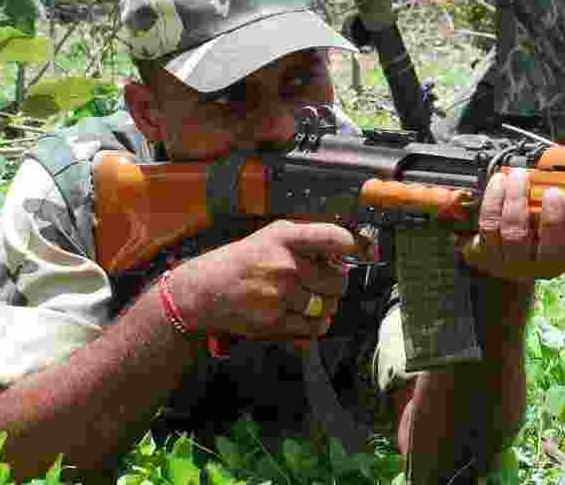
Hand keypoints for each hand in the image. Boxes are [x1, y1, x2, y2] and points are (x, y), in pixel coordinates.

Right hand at [170, 220, 356, 340]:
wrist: (201, 292)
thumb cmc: (240, 262)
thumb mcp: (270, 237)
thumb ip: (306, 241)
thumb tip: (346, 251)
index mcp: (285, 237)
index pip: (335, 237)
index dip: (356, 245)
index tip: (362, 252)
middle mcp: (285, 264)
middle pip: (338, 280)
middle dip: (335, 284)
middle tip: (322, 283)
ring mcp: (281, 295)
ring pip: (329, 305)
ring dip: (326, 306)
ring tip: (309, 300)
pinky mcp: (275, 321)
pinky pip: (315, 327)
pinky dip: (316, 324)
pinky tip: (303, 316)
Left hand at [460, 168, 564, 280]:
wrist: (510, 263)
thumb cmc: (547, 251)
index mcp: (552, 265)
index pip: (555, 249)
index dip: (554, 222)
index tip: (558, 194)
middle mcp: (524, 266)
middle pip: (521, 236)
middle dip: (526, 205)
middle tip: (535, 180)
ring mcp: (501, 257)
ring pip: (502, 228)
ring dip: (509, 198)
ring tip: (517, 175)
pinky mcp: (482, 249)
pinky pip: (486, 222)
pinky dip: (492, 199)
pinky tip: (499, 182)